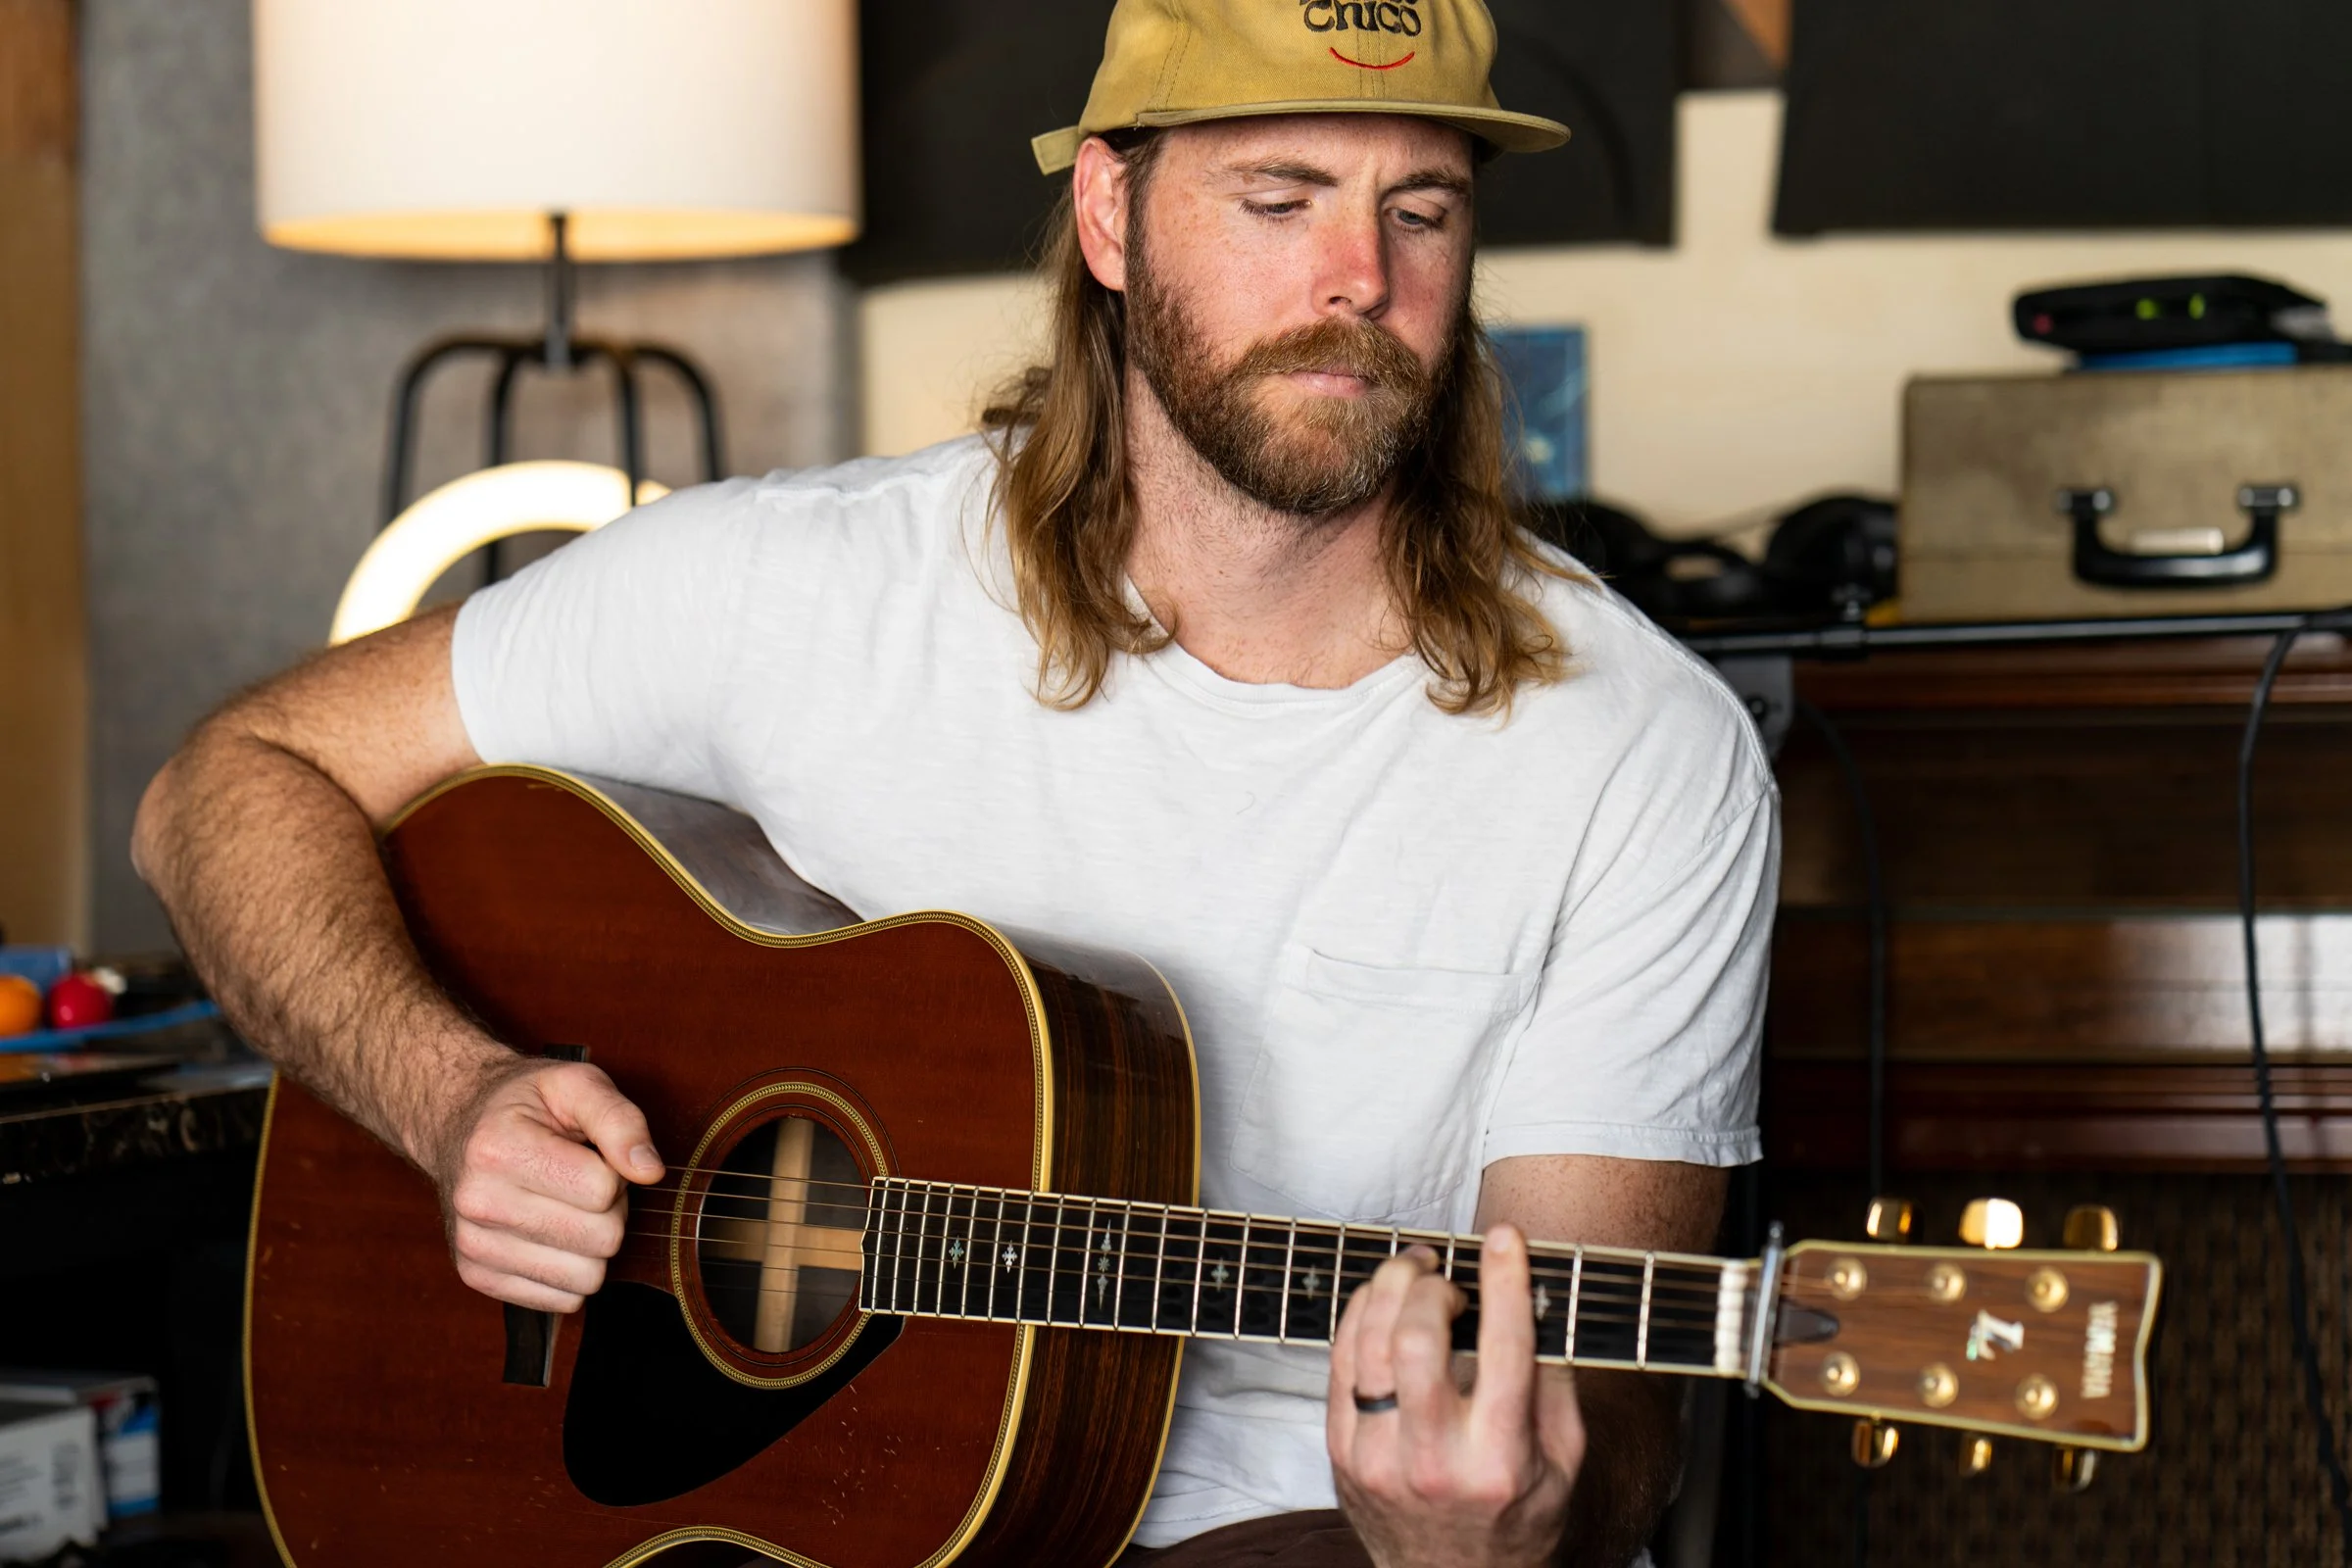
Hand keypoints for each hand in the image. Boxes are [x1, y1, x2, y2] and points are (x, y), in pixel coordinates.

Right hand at [432, 1058, 664, 1312]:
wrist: (458, 1122)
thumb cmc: (526, 1103)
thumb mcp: (577, 1084)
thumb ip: (620, 1120)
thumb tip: (650, 1171)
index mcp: (498, 1148)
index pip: (603, 1191)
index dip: (615, 1172)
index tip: (591, 1155)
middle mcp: (477, 1201)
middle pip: (601, 1239)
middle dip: (609, 1211)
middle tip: (581, 1182)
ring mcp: (472, 1245)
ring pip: (586, 1279)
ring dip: (591, 1246)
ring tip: (565, 1206)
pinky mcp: (476, 1276)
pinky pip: (561, 1301)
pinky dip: (569, 1272)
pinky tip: (549, 1234)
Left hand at [1328, 1226, 1585, 1567]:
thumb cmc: (1518, 1512)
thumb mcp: (1564, 1458)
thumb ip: (1553, 1380)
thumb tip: (1530, 1299)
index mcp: (1500, 1459)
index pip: (1504, 1352)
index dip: (1504, 1282)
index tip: (1504, 1238)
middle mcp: (1434, 1461)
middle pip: (1416, 1341)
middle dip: (1432, 1286)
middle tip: (1448, 1274)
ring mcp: (1378, 1459)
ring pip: (1368, 1343)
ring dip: (1390, 1288)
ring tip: (1415, 1272)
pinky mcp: (1341, 1453)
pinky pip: (1340, 1361)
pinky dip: (1360, 1316)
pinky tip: (1383, 1302)